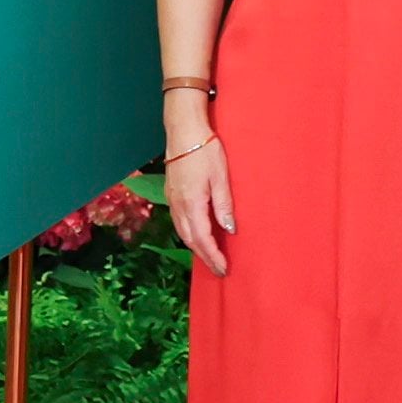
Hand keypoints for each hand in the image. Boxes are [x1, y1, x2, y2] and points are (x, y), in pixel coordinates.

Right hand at [167, 128, 234, 277]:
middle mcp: (178, 205)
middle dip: (205, 257)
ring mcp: (172, 200)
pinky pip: (180, 222)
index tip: (224, 269)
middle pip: (190, 240)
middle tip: (219, 270)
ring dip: (197, 247)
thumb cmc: (205, 151)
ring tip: (212, 258)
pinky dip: (190, 234)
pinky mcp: (172, 194)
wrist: (184, 132)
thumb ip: (224, 205)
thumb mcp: (221, 177)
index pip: (202, 238)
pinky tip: (200, 236)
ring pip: (183, 232)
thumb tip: (229, 229)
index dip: (212, 256)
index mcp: (191, 203)